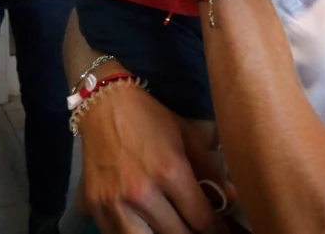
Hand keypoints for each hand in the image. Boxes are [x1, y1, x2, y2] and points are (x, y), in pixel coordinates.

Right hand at [76, 80, 228, 233]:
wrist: (103, 104)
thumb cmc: (149, 117)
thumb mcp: (187, 136)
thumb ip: (210, 170)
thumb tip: (229, 200)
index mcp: (169, 171)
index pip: (200, 218)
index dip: (216, 229)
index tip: (221, 230)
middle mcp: (142, 192)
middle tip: (199, 229)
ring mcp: (114, 204)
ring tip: (175, 228)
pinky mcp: (95, 208)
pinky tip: (148, 226)